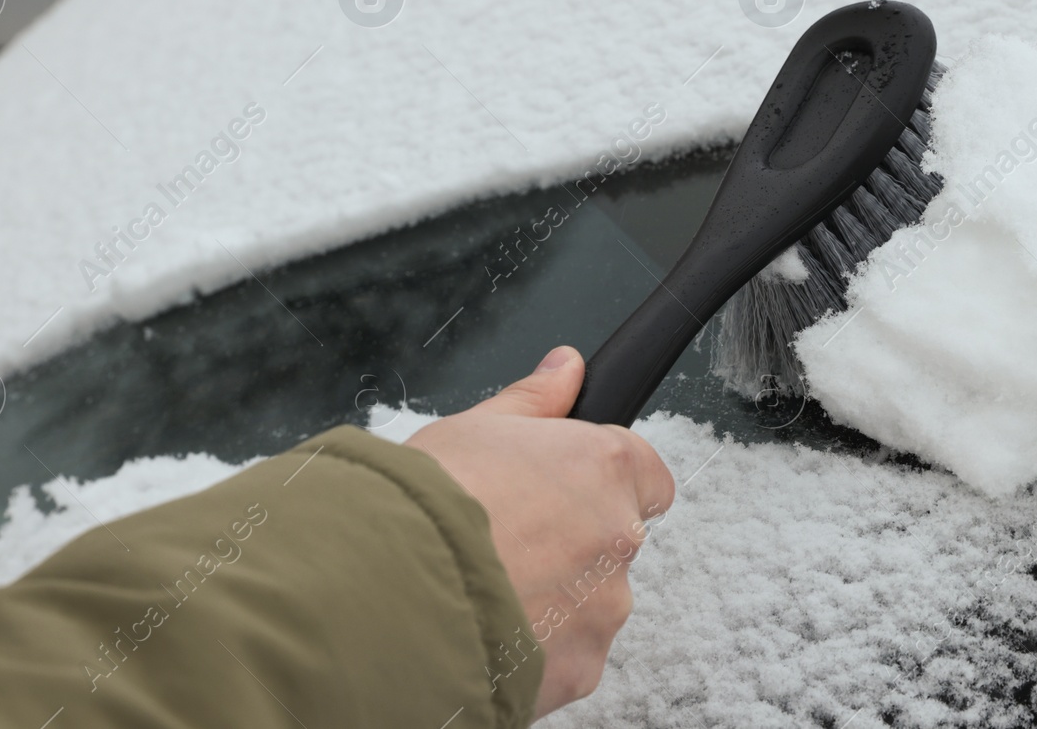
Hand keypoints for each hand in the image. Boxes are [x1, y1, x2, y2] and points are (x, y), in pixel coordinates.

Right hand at [406, 346, 674, 718]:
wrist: (389, 592)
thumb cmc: (428, 506)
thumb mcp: (474, 428)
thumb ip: (535, 400)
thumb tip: (566, 367)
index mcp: (603, 468)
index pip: (647, 473)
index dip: (606, 480)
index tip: (567, 489)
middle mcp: (617, 538)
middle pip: (613, 540)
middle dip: (571, 542)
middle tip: (508, 539)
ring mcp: (602, 610)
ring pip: (591, 601)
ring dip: (554, 597)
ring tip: (487, 586)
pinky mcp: (580, 669)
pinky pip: (568, 653)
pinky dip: (537, 646)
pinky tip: (487, 626)